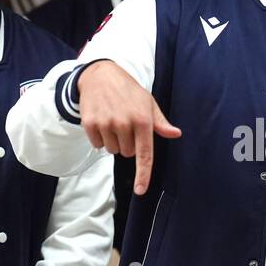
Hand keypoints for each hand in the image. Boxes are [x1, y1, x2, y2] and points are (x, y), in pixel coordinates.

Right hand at [77, 61, 180, 194]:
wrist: (100, 75)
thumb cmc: (128, 91)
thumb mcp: (148, 103)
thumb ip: (160, 122)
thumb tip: (176, 134)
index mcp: (142, 120)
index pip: (145, 154)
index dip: (143, 174)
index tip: (140, 190)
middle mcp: (124, 123)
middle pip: (128, 153)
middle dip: (128, 143)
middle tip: (125, 124)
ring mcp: (105, 123)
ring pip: (112, 150)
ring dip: (114, 141)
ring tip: (113, 120)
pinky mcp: (90, 123)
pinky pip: (97, 145)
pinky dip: (100, 137)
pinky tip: (102, 121)